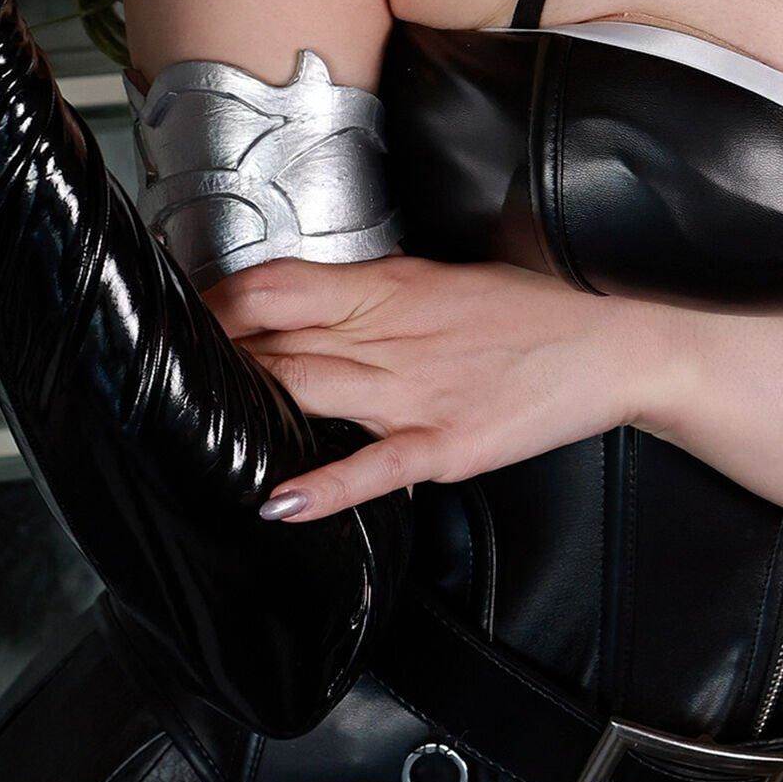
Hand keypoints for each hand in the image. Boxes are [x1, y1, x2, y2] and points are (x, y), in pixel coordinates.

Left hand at [201, 252, 673, 517]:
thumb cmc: (540, 312)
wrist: (621, 343)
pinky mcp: (448, 443)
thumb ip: (382, 295)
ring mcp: (419, 392)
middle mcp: (395, 333)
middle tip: (161, 368)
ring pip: (308, 390)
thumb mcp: (451, 282)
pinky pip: (375, 466)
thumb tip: (315, 303)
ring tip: (189, 418)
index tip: (178, 316)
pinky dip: (324, 485)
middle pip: (277, 336)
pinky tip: (278, 499)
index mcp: (393, 285)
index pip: (278, 284)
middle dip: (214, 353)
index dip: (217, 300)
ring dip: (247, 401)